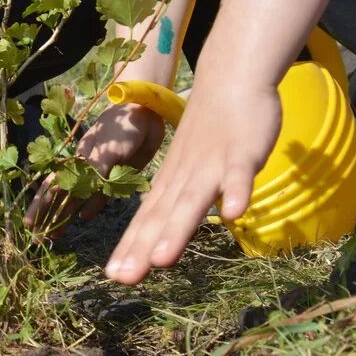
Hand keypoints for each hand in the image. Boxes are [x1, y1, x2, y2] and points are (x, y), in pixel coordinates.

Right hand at [25, 103, 165, 235]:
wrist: (144, 112)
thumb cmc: (121, 127)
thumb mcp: (105, 149)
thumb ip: (94, 173)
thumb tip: (83, 198)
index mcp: (76, 160)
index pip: (53, 187)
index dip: (42, 206)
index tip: (31, 224)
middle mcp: (83, 168)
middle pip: (61, 194)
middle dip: (50, 214)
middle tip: (43, 235)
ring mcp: (99, 172)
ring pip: (78, 198)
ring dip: (68, 214)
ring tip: (58, 233)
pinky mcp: (117, 174)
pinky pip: (101, 195)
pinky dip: (92, 206)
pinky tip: (84, 217)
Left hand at [105, 70, 281, 284]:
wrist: (229, 78)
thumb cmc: (208, 129)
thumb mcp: (186, 167)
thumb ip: (177, 200)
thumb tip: (162, 236)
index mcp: (171, 181)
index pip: (146, 219)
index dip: (131, 247)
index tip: (113, 276)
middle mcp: (184, 175)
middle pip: (161, 215)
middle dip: (143, 248)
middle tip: (124, 278)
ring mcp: (212, 163)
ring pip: (193, 199)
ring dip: (178, 229)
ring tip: (162, 260)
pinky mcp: (241, 151)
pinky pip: (238, 173)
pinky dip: (236, 191)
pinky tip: (234, 215)